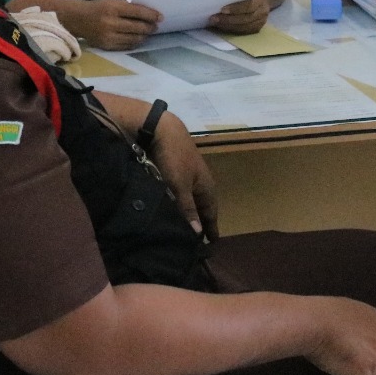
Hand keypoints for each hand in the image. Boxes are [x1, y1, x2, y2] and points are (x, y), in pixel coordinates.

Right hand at [77, 0, 161, 50]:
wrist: (77, 19)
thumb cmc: (98, 7)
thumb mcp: (112, 1)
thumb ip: (128, 7)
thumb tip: (148, 14)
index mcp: (113, 8)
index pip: (137, 12)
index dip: (151, 15)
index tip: (161, 17)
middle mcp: (111, 23)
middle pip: (138, 27)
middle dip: (150, 27)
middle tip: (156, 26)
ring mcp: (109, 36)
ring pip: (134, 38)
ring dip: (144, 36)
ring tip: (149, 32)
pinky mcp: (107, 46)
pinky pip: (126, 46)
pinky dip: (135, 42)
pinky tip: (139, 38)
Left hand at [147, 113, 219, 238]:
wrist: (162, 130)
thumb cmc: (174, 158)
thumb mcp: (180, 186)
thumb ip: (188, 209)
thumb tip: (198, 234)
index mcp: (207, 187)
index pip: (212, 214)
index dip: (211, 228)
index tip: (212, 245)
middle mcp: (200, 183)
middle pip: (203, 208)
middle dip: (201, 223)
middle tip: (196, 242)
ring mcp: (189, 176)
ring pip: (192, 200)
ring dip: (190, 213)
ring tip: (184, 229)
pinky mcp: (176, 171)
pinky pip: (182, 193)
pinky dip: (180, 203)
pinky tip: (173, 209)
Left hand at [207, 0, 268, 34]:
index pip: (249, 5)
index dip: (235, 9)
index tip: (222, 10)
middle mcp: (263, 12)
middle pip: (245, 18)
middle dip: (228, 19)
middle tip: (213, 18)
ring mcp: (261, 22)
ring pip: (243, 27)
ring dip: (228, 26)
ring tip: (215, 23)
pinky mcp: (257, 28)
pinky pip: (243, 31)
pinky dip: (231, 29)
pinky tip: (221, 26)